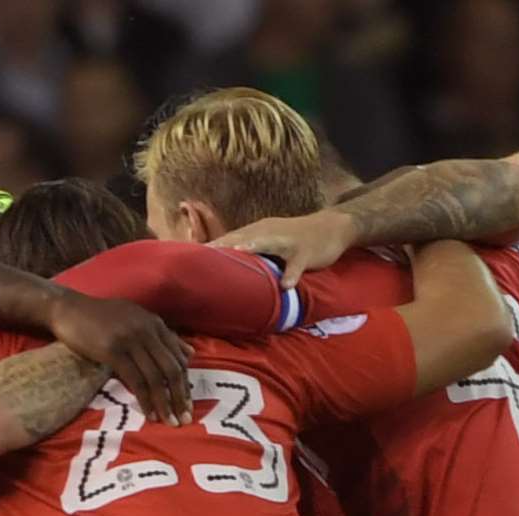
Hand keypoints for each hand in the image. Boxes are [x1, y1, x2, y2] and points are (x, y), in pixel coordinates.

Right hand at [45, 290, 193, 424]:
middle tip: (185, 418)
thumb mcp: (136, 319)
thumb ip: (162, 336)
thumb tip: (190, 353)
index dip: (185, 383)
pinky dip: (145, 400)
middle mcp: (147, 331)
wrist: (68, 309)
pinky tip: (149, 413)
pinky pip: (135, 380)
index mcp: (154, 324)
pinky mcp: (113, 352)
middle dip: (181, 396)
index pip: (178, 357)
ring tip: (170, 421)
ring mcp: (130, 341)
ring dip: (165, 403)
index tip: (187, 403)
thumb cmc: (99, 316)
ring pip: (155, 377)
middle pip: (172, 369)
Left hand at [211, 208, 357, 286]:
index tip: (185, 256)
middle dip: (222, 247)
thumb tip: (220, 267)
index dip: (209, 247)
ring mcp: (287, 241)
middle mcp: (267, 232)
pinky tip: (285, 286)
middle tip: (199, 258)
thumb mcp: (267, 240)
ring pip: (267, 244)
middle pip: (241, 238)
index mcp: (255, 231)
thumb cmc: (294, 238)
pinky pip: (297, 265)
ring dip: (253, 251)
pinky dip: (291, 274)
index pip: (228, 238)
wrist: (333, 226)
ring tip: (238, 260)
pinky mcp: (306, 252)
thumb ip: (246, 251)